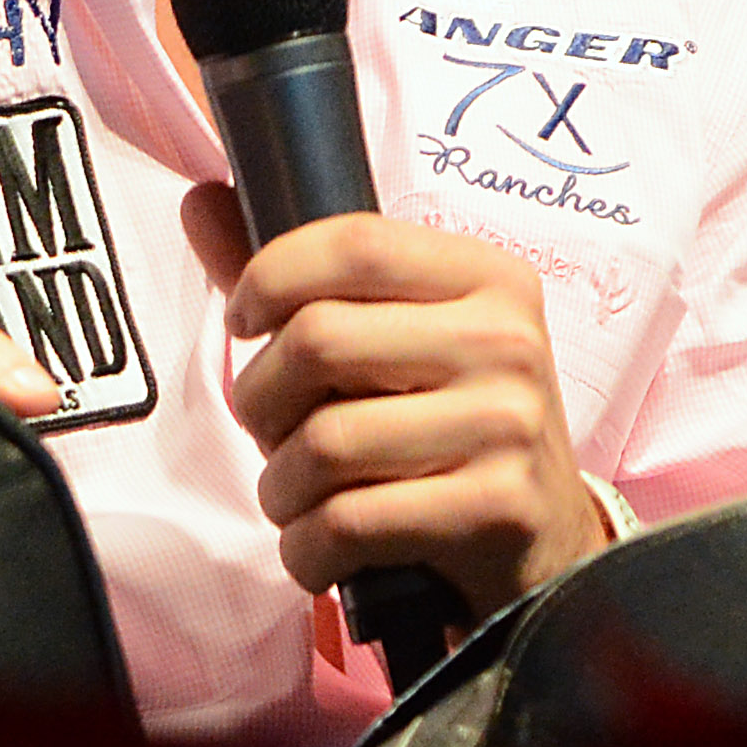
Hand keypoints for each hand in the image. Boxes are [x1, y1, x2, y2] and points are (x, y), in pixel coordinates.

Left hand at [206, 195, 607, 618]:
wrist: (544, 541)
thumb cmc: (444, 428)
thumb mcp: (396, 339)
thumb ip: (299, 278)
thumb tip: (202, 200)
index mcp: (487, 278)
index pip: (353, 244)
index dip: (270, 276)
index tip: (243, 320)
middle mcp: (507, 341)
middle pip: (318, 342)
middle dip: (259, 400)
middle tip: (269, 431)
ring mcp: (507, 424)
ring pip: (324, 442)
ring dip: (279, 487)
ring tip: (296, 497)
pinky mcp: (497, 507)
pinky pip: (349, 522)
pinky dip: (306, 546)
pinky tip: (320, 546)